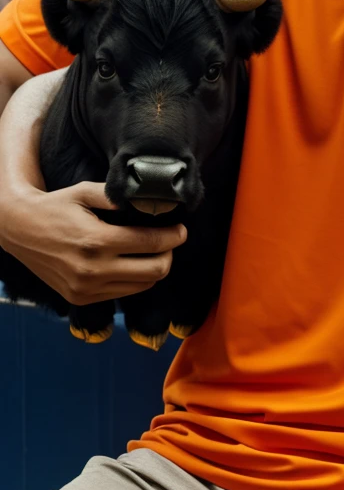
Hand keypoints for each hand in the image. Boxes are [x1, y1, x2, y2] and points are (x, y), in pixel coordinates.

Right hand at [0, 182, 186, 304]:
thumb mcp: (84, 191)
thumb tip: (149, 199)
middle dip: (169, 255)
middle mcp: (93, 269)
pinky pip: (123, 293)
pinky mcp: (81, 298)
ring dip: (154, 269)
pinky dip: (135, 280)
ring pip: (142, 286)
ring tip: (154, 252)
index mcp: (96, 241)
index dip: (173, 237)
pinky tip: (133, 263)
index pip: (151, 243)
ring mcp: (87, 288)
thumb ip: (116, 196)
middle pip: (155, 271)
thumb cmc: (54, 206)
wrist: (17, 229)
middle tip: (171, 241)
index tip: (181, 230)